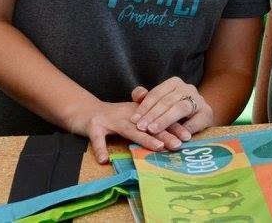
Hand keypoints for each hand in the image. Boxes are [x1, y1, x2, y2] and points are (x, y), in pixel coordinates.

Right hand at [66, 98, 183, 163]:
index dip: (173, 126)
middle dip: (164, 134)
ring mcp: (110, 120)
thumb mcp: (132, 120)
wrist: (84, 111)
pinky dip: (100, 149)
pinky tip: (104, 160)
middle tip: (179, 143)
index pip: (158, 119)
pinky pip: (97, 139)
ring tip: (158, 147)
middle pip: (148, 124)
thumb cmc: (112, 118)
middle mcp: (126, 115)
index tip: (188, 136)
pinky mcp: (93, 126)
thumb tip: (170, 140)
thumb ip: (147, 127)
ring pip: (129, 129)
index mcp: (137, 113)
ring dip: (144, 138)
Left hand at [130, 77, 214, 139]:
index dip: (144, 106)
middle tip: (141, 127)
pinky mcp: (207, 113)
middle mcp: (187, 88)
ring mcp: (199, 100)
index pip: (157, 93)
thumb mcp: (159, 103)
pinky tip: (173, 137)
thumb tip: (138, 95)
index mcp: (174, 83)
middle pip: (167, 101)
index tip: (134, 120)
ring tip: (153, 130)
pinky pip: (195, 121)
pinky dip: (183, 129)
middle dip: (152, 115)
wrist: (199, 115)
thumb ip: (145, 98)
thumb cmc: (173, 110)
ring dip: (165, 120)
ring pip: (180, 108)